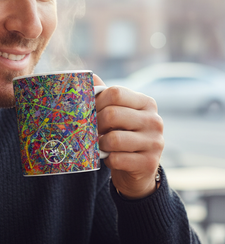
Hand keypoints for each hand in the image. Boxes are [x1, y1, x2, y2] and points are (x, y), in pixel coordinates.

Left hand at [94, 74, 163, 198]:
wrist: (137, 168)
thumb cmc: (122, 133)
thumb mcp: (117, 111)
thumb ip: (104, 94)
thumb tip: (89, 76)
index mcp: (146, 102)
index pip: (115, 92)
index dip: (97, 101)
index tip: (91, 111)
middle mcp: (154, 120)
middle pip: (112, 114)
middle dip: (96, 123)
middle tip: (93, 130)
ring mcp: (155, 142)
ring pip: (113, 139)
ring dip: (101, 143)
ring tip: (102, 144)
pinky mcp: (149, 163)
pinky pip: (116, 159)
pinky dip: (107, 159)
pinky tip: (111, 157)